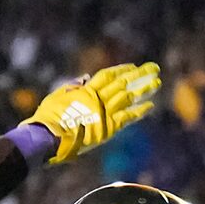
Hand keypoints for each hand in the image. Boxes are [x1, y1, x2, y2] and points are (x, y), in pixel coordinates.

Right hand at [23, 61, 161, 162]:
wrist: (47, 137)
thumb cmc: (48, 118)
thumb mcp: (58, 96)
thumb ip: (73, 86)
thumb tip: (85, 77)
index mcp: (86, 90)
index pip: (107, 76)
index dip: (121, 70)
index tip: (133, 66)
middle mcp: (97, 99)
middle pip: (122, 83)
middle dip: (139, 75)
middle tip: (154, 68)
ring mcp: (104, 113)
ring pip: (128, 97)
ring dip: (143, 89)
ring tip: (157, 82)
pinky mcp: (107, 129)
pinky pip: (127, 118)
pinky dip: (139, 111)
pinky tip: (151, 105)